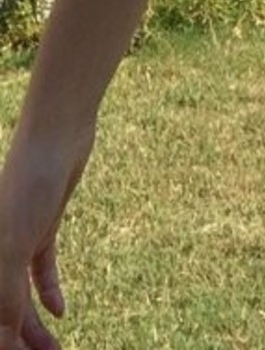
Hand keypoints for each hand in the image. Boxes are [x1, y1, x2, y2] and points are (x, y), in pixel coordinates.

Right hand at [0, 133, 90, 349]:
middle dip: (19, 341)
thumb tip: (6, 341)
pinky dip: (48, 292)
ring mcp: (18, 238)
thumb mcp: (13, 248)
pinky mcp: (41, 227)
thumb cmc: (26, 186)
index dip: (5, 342)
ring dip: (36, 327)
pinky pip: (40, 270)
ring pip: (21, 296)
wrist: (57, 134)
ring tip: (57, 348)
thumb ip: (5, 298)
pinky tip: (60, 311)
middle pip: (2, 310)